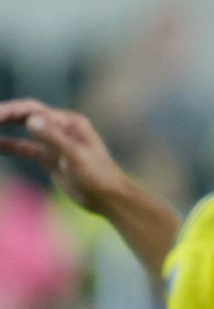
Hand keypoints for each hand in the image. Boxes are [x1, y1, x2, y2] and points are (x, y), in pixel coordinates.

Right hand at [0, 99, 145, 215]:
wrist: (108, 199)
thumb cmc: (98, 176)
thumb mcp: (76, 156)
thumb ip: (54, 138)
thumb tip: (30, 119)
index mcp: (69, 122)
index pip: (33, 110)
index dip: (10, 111)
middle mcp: (61, 127)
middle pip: (26, 115)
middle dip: (3, 115)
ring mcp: (54, 142)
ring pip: (23, 130)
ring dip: (3, 128)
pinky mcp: (50, 157)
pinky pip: (24, 148)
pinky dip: (8, 146)